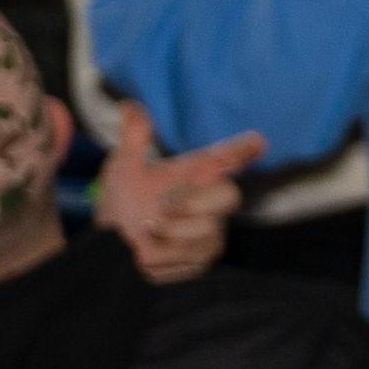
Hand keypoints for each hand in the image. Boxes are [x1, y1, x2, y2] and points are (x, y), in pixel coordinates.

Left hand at [93, 89, 262, 283]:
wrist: (112, 244)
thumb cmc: (124, 202)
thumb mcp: (124, 168)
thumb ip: (134, 139)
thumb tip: (131, 106)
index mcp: (198, 173)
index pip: (230, 156)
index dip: (245, 149)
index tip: (257, 142)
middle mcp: (211, 202)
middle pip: (228, 196)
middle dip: (192, 203)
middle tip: (160, 210)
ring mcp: (210, 234)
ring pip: (205, 234)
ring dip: (168, 235)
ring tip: (145, 232)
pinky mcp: (201, 261)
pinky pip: (189, 260)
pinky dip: (162, 257)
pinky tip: (147, 252)